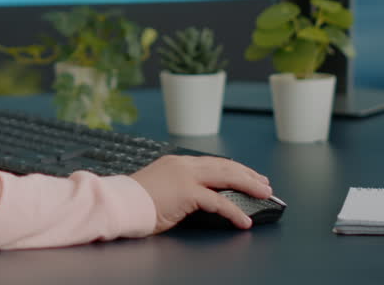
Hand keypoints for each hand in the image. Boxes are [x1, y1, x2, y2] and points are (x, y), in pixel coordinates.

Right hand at [127, 155, 272, 232]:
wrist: (119, 203)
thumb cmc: (134, 201)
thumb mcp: (160, 187)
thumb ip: (179, 188)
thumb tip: (198, 199)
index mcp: (176, 162)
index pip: (212, 163)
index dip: (233, 169)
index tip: (247, 174)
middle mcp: (183, 165)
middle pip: (224, 166)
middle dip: (247, 174)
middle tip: (264, 183)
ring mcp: (185, 176)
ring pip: (226, 177)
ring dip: (248, 186)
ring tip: (264, 194)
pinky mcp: (187, 192)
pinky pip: (218, 202)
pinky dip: (234, 212)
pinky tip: (244, 221)